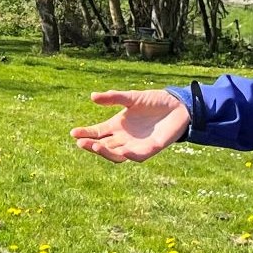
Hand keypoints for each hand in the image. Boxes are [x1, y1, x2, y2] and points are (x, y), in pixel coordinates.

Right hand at [71, 89, 190, 161]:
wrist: (179, 105)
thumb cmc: (155, 101)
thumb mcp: (132, 98)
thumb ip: (113, 98)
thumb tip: (92, 96)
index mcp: (117, 126)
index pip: (97, 133)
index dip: (85, 134)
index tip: (73, 133)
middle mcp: (124, 138)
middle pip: (104, 145)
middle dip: (91, 145)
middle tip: (81, 142)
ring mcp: (137, 145)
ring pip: (117, 154)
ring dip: (106, 152)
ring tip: (95, 146)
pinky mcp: (151, 148)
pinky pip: (138, 156)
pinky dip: (130, 155)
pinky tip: (123, 151)